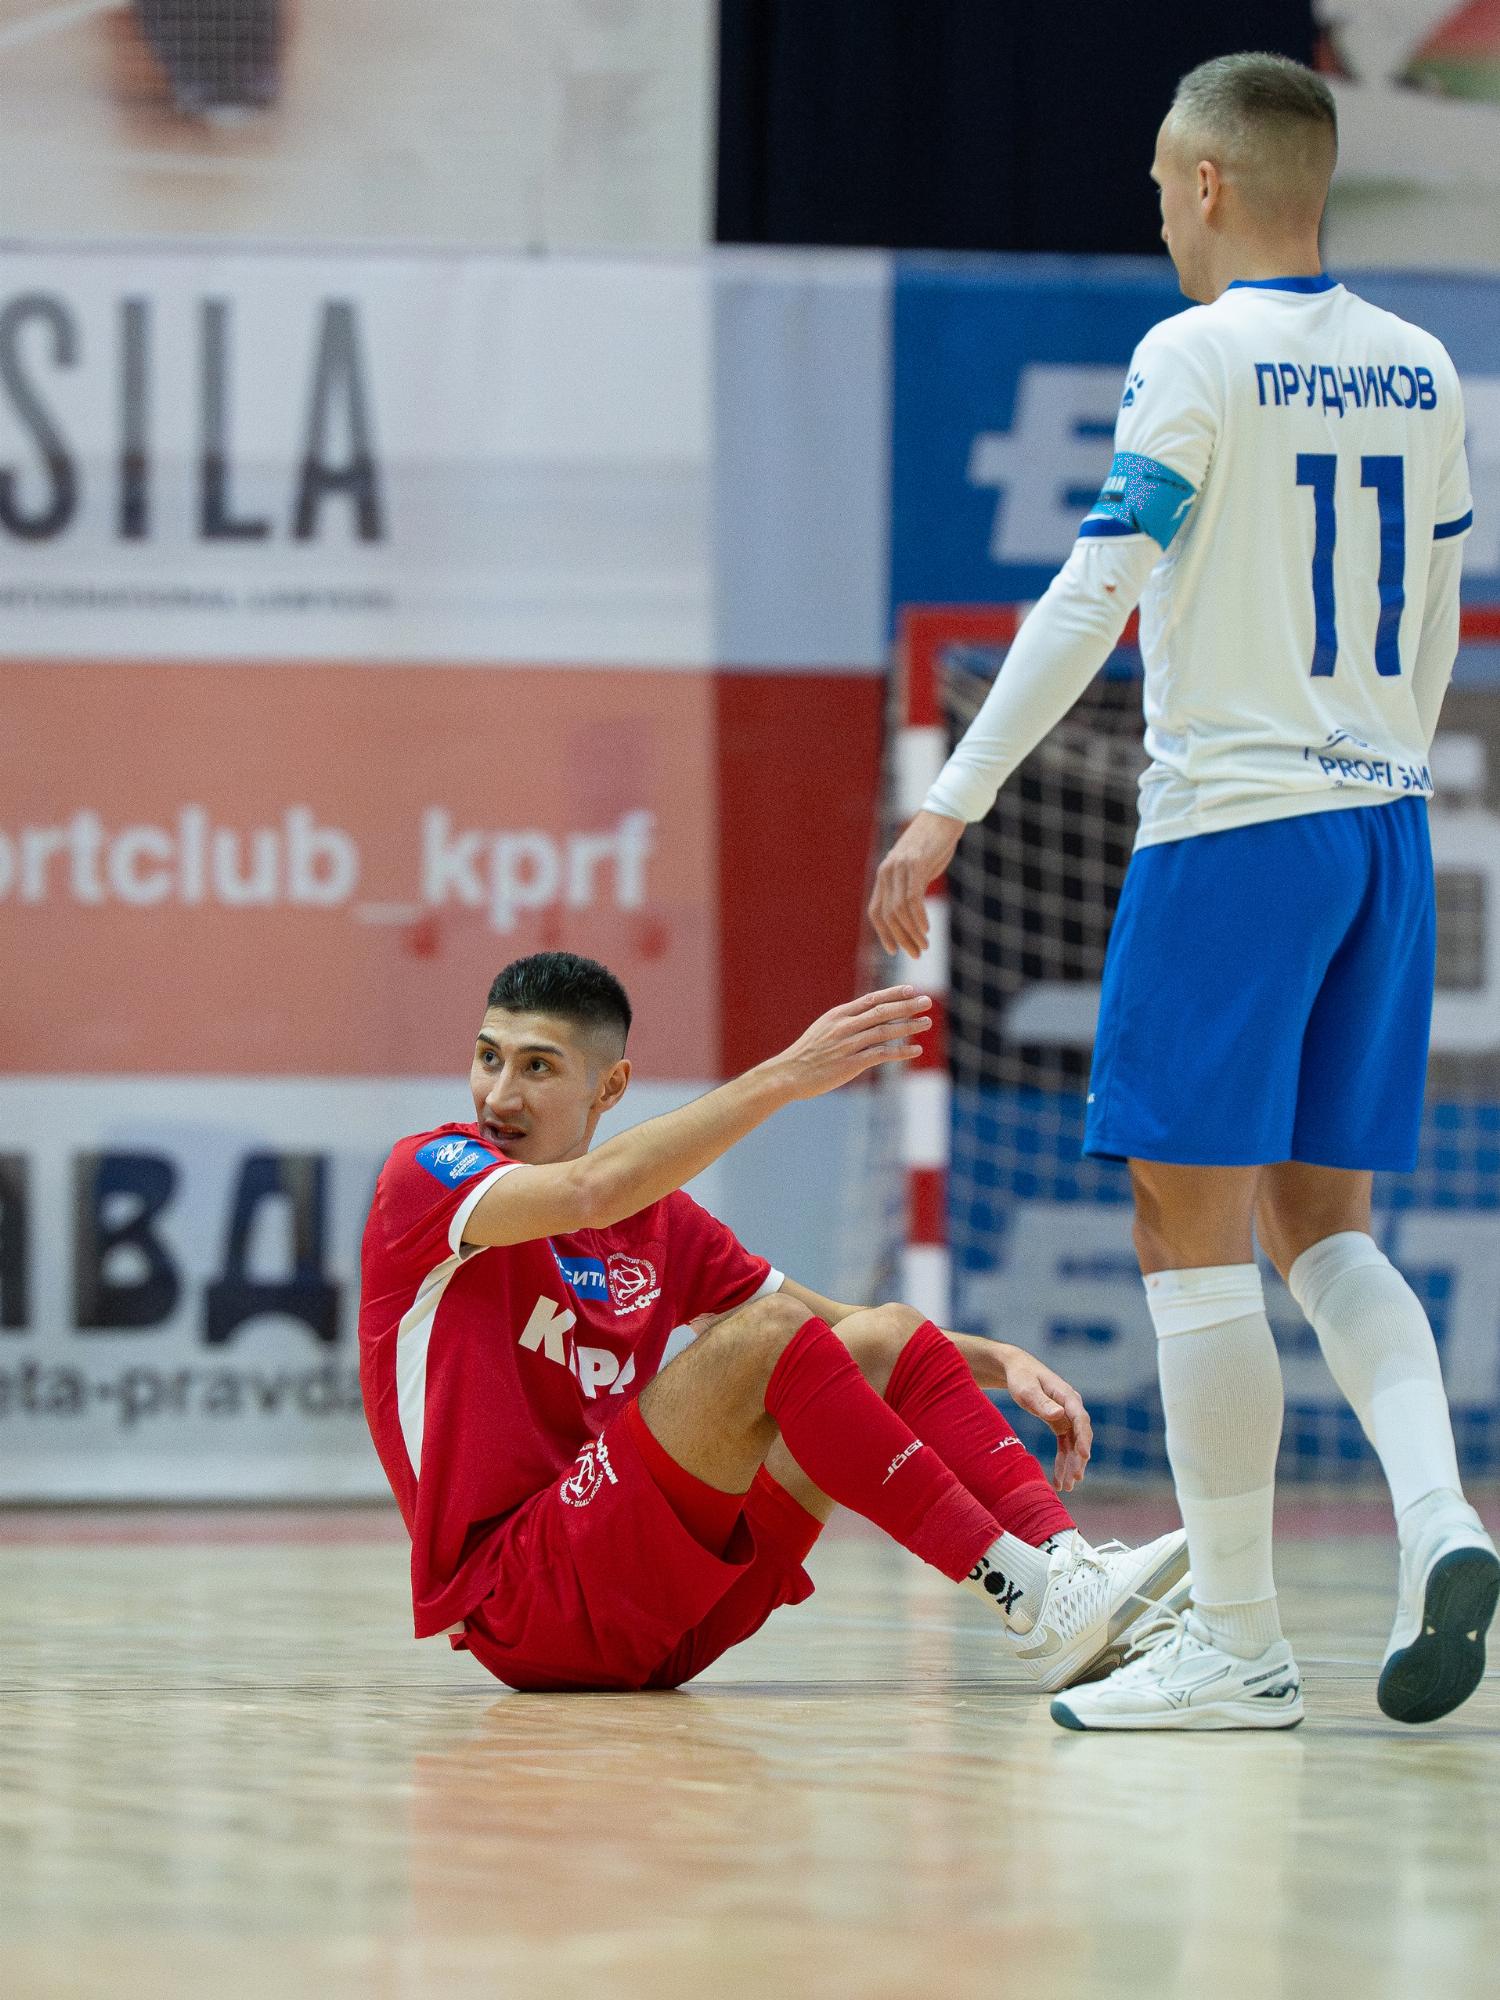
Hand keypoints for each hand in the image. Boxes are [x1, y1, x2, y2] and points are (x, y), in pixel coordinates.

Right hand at [767, 987, 931, 1100]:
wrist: (789, 1074)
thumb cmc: (807, 1054)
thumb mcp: (823, 1029)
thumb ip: (844, 1022)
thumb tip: (864, 1016)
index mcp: (838, 1015)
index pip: (871, 999)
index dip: (892, 993)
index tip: (910, 989)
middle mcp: (845, 1026)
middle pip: (882, 1012)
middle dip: (906, 1005)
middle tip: (927, 1000)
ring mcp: (848, 1045)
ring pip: (885, 1031)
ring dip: (908, 1026)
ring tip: (926, 1022)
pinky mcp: (851, 1064)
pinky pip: (881, 1055)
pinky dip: (900, 1051)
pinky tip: (915, 1050)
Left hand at [869, 811, 964, 957]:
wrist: (944, 816)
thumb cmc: (933, 843)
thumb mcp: (918, 869)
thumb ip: (911, 888)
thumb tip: (913, 914)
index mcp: (884, 874)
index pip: (876, 911)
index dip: (883, 933)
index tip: (894, 951)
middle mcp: (887, 871)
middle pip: (887, 915)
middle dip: (901, 939)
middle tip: (915, 954)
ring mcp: (899, 867)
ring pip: (899, 910)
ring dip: (912, 933)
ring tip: (923, 946)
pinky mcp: (915, 864)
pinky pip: (912, 898)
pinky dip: (918, 918)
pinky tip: (925, 930)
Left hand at [993, 1343, 1092, 1492]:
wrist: (1017, 1370)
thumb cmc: (1021, 1377)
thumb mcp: (1027, 1389)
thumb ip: (1041, 1402)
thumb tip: (1059, 1414)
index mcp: (1067, 1395)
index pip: (1080, 1419)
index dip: (1083, 1438)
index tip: (1084, 1456)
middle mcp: (1071, 1407)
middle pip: (1080, 1436)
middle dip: (1078, 1459)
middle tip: (1074, 1479)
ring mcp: (1067, 1417)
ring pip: (1074, 1445)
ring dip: (1071, 1465)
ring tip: (1067, 1487)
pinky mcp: (1060, 1424)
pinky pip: (1065, 1446)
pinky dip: (1063, 1462)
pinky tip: (1059, 1480)